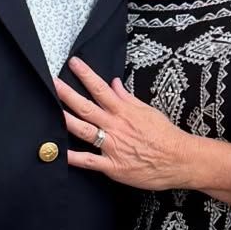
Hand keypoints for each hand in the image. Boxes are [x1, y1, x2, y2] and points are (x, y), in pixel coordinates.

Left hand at [56, 57, 227, 193]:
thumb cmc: (166, 135)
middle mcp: (115, 127)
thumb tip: (114, 83)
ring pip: (83, 131)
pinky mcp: (113, 166)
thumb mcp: (148, 111)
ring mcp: (112, 146)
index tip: (73, 63)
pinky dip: (73, 158)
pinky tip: (58, 153)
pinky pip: (89, 161)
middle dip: (67, 94)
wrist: (180, 160)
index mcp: (124, 112)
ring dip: (66, 119)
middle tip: (51, 82)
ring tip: (49, 110)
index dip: (85, 75)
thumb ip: (128, 98)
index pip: (100, 89)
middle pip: (86, 107)